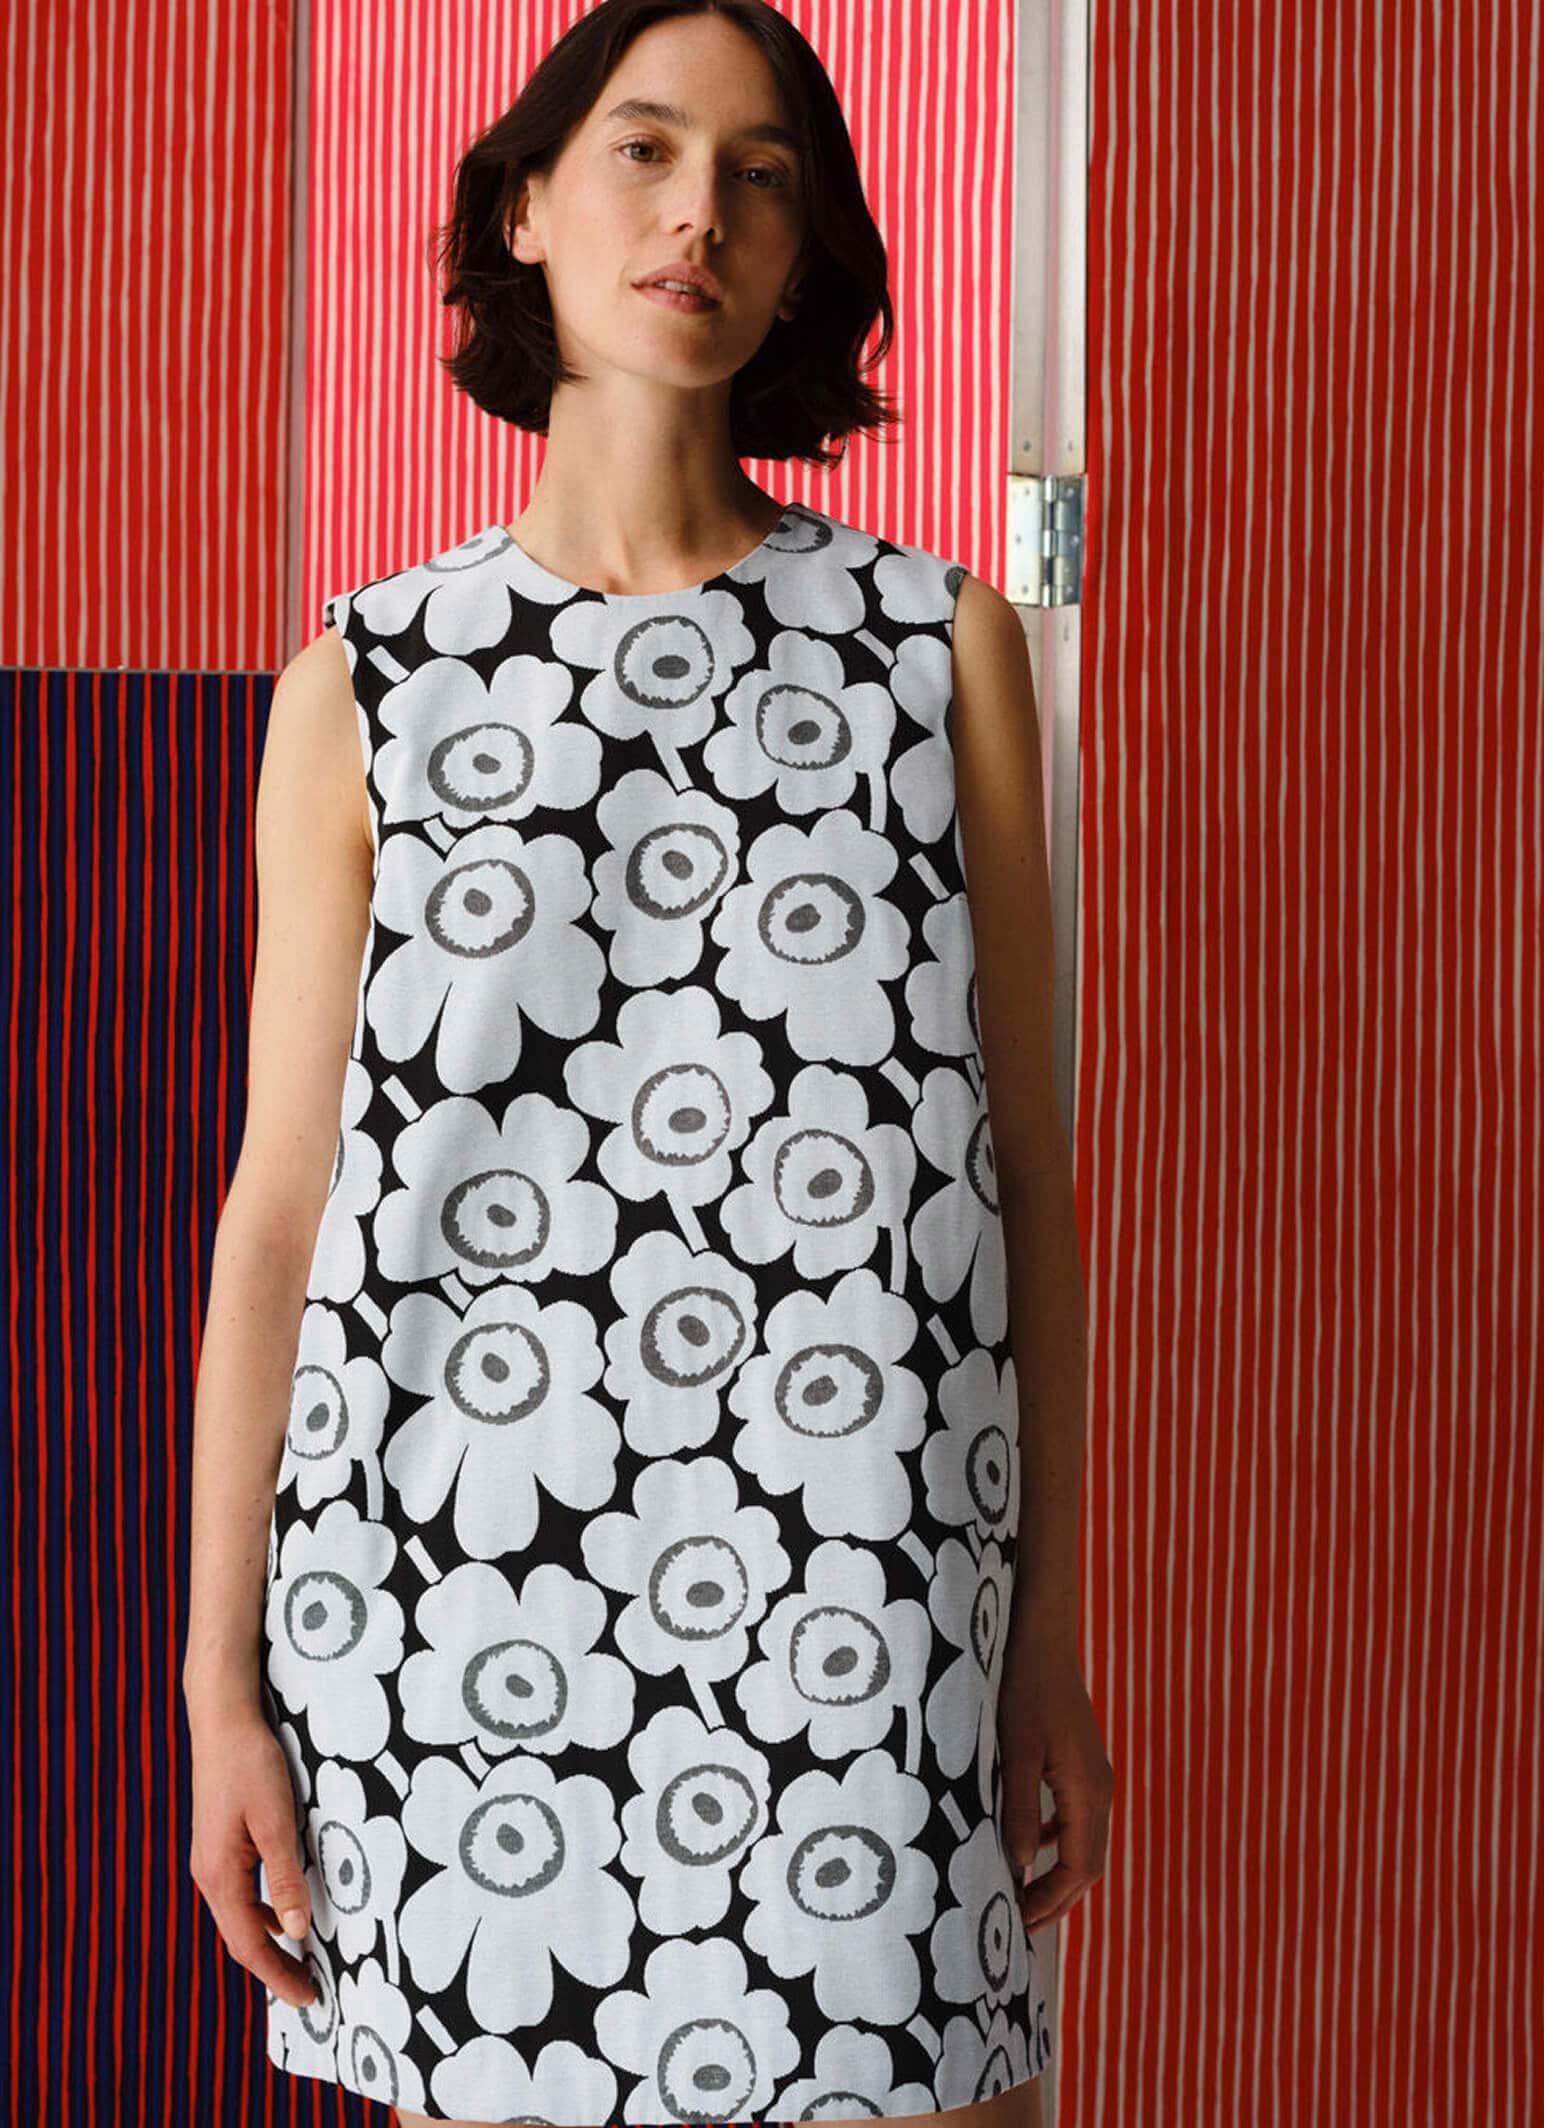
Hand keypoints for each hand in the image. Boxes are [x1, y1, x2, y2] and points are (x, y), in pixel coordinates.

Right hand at [186, 1696, 318, 2007]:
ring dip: (269, 1942)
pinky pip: (241, 1894)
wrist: (222, 1721)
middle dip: (273, 1967)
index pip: (249, 1944)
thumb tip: (298, 1932)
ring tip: (301, 1962)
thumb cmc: (251, 1765)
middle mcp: (209, 1876)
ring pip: (240, 1917)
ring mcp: (211, 1861)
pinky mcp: (219, 1845)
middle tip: (309, 1991)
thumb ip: (286, 1877)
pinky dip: (264, 1913)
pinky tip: (286, 1913)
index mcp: (220, 1877)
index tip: (307, 2000)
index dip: (278, 1975)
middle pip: (241, 1937)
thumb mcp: (277, 1821)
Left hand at [998, 1636, 1113, 1932]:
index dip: (1050, 1902)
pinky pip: (1075, 1819)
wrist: (1044, 1640)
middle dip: (1055, 1899)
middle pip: (1087, 1865)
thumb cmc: (1025, 1690)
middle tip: (1018, 1926)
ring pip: (1083, 1844)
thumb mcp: (1015, 1752)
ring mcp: (1094, 1778)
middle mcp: (1100, 1791)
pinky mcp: (1082, 1765)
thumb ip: (1018, 1810)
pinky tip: (1029, 1842)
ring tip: (1021, 1896)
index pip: (1078, 1869)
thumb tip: (1016, 1870)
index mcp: (1088, 1793)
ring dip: (1056, 1874)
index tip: (1018, 1925)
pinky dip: (1056, 1843)